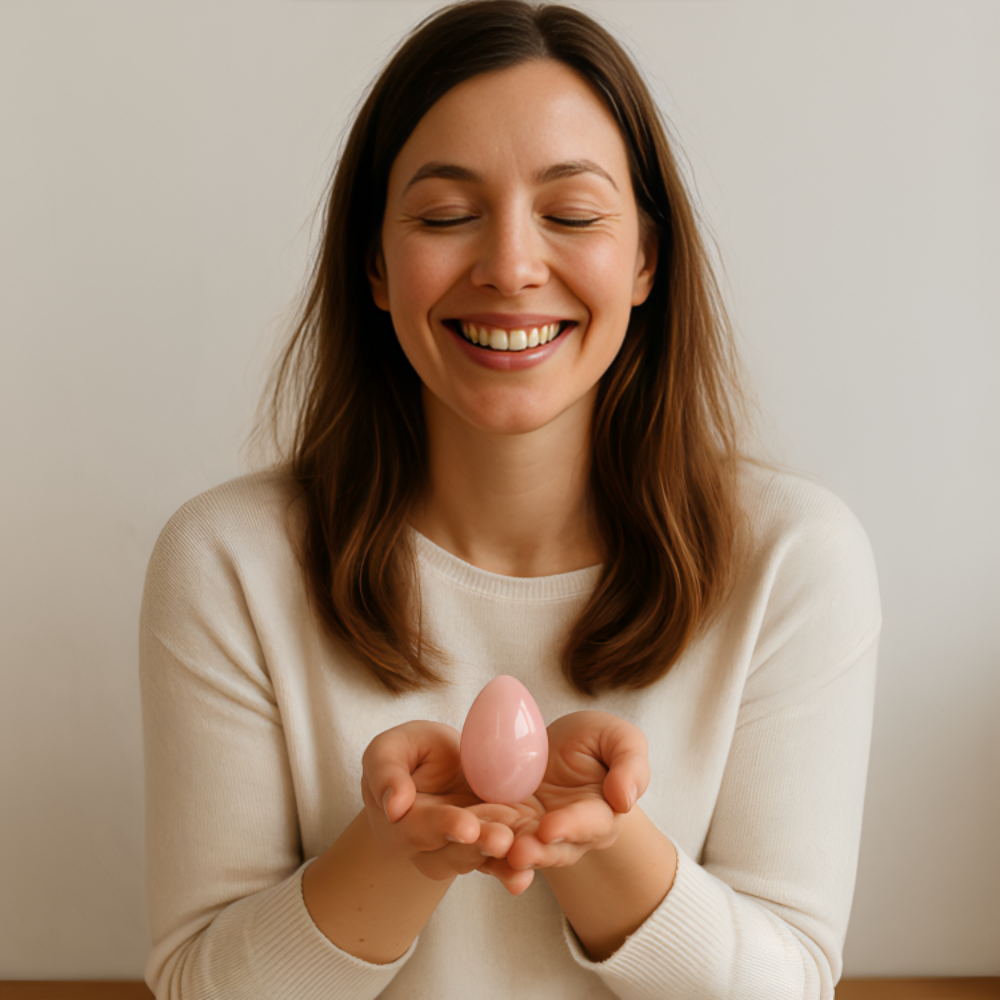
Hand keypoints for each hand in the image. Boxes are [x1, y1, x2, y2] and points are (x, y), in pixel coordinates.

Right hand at [361, 721, 533, 893]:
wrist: (442, 766)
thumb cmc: (412, 753)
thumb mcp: (391, 748)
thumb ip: (385, 770)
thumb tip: (394, 806)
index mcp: (399, 822)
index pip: (418, 828)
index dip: (443, 826)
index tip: (467, 826)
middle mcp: (426, 846)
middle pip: (452, 851)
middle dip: (479, 845)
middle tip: (502, 839)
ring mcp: (457, 851)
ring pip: (477, 859)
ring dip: (500, 857)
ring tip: (519, 847)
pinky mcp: (485, 850)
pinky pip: (498, 865)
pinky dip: (512, 870)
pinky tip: (525, 875)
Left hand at [485, 711, 649, 877]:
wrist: (555, 747)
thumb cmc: (594, 742)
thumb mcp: (618, 739)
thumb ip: (630, 765)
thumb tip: (625, 800)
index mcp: (600, 816)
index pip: (589, 824)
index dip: (571, 827)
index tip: (550, 828)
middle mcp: (567, 836)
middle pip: (553, 849)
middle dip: (535, 852)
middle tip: (518, 852)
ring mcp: (533, 835)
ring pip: (521, 851)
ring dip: (505, 855)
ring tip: (491, 850)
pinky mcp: (506, 828)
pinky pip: (493, 839)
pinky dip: (480, 842)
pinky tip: (464, 839)